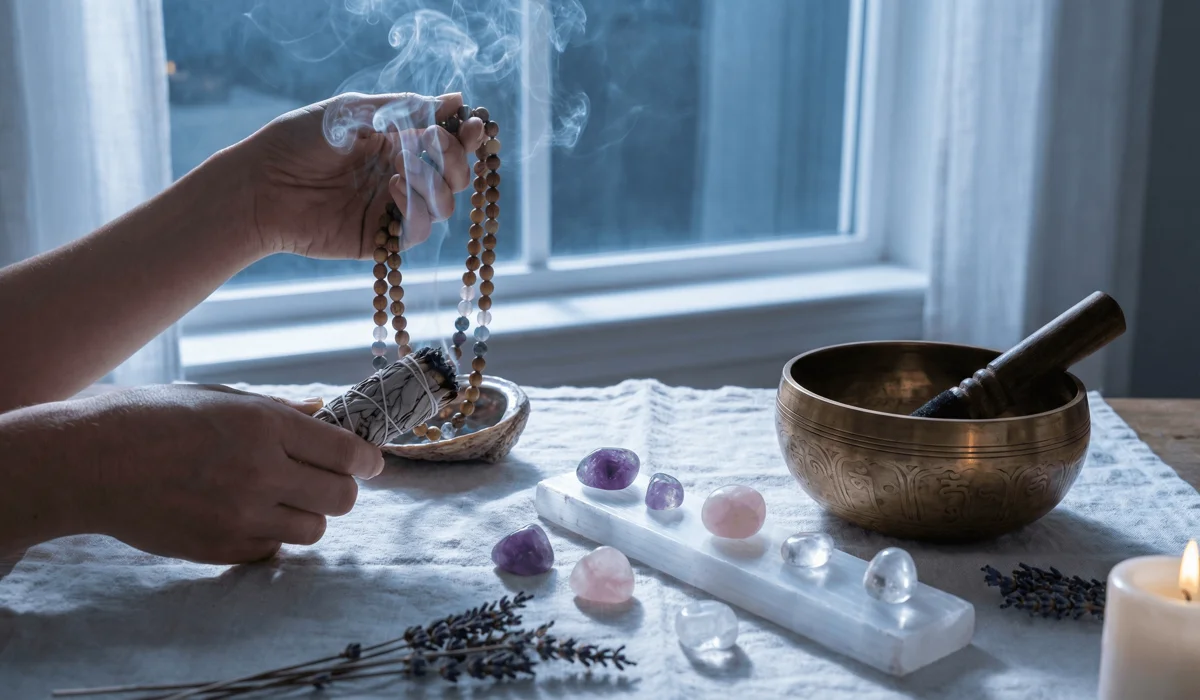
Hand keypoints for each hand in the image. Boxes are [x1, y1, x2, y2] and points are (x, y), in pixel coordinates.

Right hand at [7, 385, 383, 563]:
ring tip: (279, 497)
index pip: (348, 453)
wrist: (89, 463)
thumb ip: (281, 412)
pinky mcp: (220, 549)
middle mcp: (259, 472)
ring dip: (307, 514)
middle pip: (342, 498)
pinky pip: (273, 549)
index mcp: (264, 425)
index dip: (368, 460)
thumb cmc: (154, 419)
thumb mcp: (222, 399)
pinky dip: (270, 535)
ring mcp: (240, 516)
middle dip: (342, 489)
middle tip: (325, 481)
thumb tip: (327, 411)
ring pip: (314, 530)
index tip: (369, 463)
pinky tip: (245, 515)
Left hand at [240, 91, 487, 259]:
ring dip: (434, 182)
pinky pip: (418, 230)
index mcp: (395, 143)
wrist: (261, 185)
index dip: (465, 135)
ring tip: (403, 166)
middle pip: (454, 175)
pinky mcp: (379, 237)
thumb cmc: (299, 140)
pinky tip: (393, 187)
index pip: (446, 141)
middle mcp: (400, 176)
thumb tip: (456, 98)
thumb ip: (404, 107)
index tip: (473, 125)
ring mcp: (391, 208)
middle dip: (457, 159)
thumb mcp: (352, 112)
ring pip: (444, 205)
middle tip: (438, 145)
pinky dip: (416, 209)